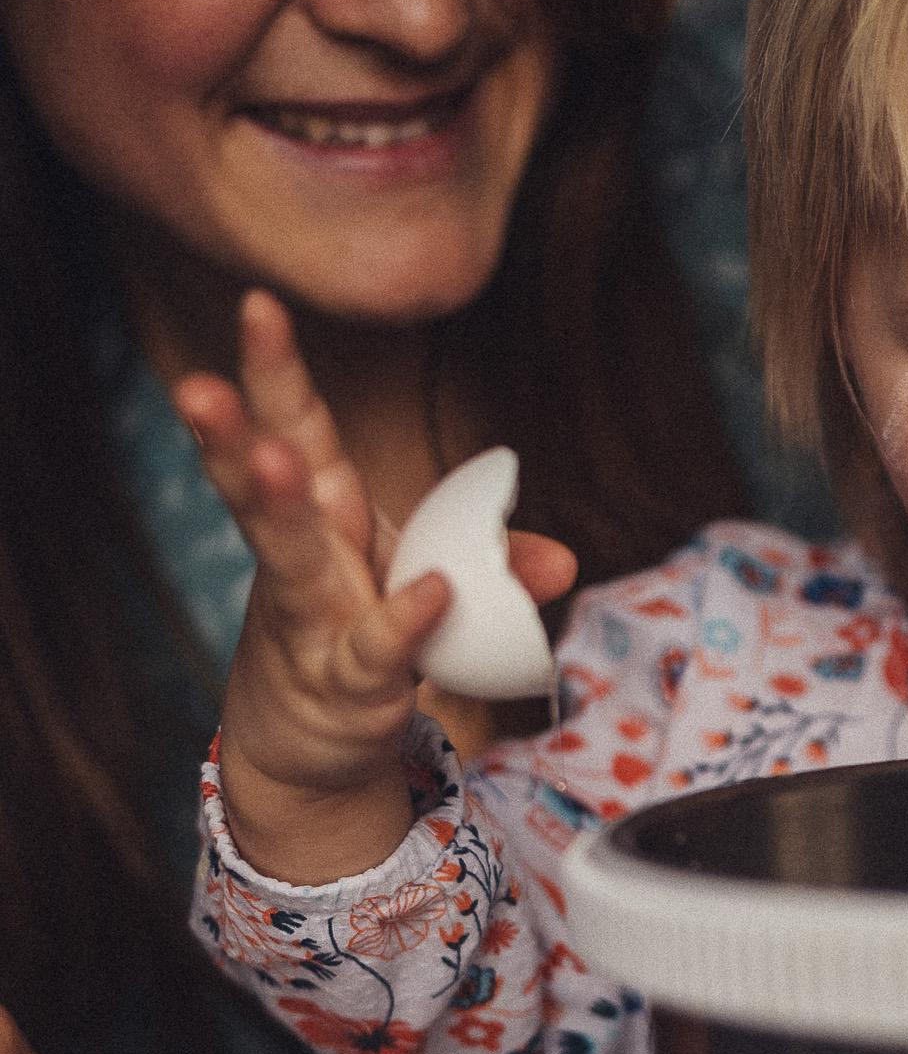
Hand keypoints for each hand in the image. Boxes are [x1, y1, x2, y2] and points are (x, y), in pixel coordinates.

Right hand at [178, 291, 575, 883]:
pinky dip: (403, 623)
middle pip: (268, 487)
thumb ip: (494, 569)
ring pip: (289, 560)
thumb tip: (562, 561)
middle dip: (236, 431)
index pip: (296, 433)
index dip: (276, 373)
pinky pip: (374, 651)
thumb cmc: (357, 644)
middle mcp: (305, 562)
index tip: (258, 303)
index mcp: (325, 520)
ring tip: (269, 456)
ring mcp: (314, 625)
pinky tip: (432, 594)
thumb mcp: (425, 593)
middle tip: (201, 384)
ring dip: (280, 506)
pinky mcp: (343, 688)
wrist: (311, 750)